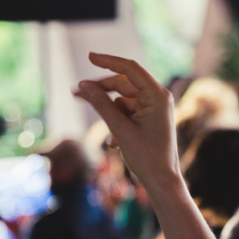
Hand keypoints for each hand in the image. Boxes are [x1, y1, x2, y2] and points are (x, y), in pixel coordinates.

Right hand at [75, 53, 180, 192]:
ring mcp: (154, 108)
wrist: (162, 181)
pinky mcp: (149, 119)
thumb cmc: (146, 156)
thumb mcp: (119, 128)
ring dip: (110, 115)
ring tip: (108, 138)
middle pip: (123, 84)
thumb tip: (82, 86)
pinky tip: (115, 144)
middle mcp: (158, 97)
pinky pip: (127, 112)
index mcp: (157, 95)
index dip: (108, 61)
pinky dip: (117, 123)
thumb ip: (100, 104)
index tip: (89, 57)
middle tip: (76, 93)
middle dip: (101, 91)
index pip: (130, 69)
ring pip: (122, 100)